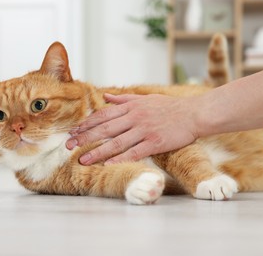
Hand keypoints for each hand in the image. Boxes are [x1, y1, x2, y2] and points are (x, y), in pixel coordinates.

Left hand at [66, 93, 199, 164]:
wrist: (194, 113)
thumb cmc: (170, 107)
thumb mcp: (146, 98)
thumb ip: (124, 100)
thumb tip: (107, 97)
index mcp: (131, 107)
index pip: (103, 115)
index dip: (86, 124)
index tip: (73, 132)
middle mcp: (134, 117)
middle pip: (105, 128)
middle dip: (85, 138)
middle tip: (69, 146)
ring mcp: (144, 130)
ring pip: (116, 142)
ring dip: (98, 152)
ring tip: (83, 160)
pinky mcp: (155, 142)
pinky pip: (134, 152)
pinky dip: (120, 159)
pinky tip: (108, 165)